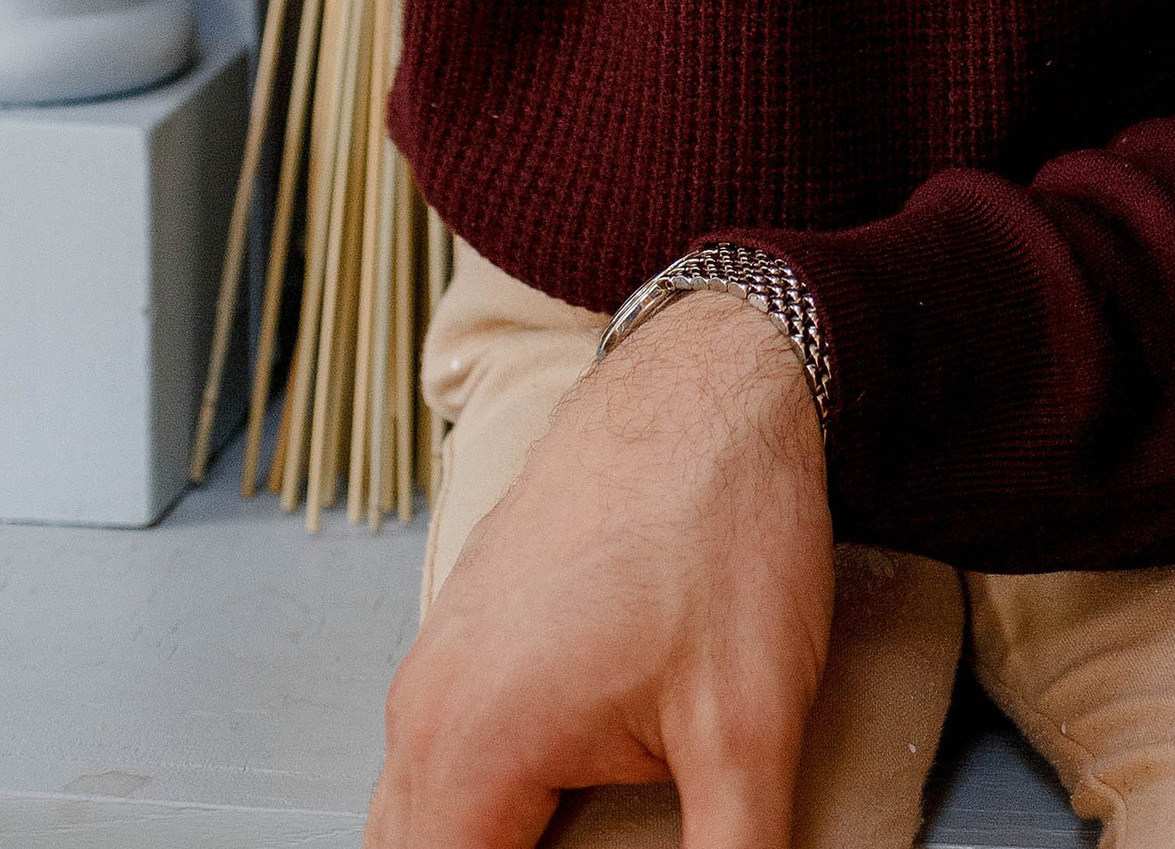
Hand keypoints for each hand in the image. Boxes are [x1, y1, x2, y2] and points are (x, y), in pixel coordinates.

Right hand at [366, 289, 831, 848]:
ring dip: (487, 835)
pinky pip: (451, 749)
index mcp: (471, 744)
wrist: (718, 373)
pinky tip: (568, 804)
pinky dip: (489, 799)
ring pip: (425, 811)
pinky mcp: (476, 626)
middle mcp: (428, 704)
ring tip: (580, 836)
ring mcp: (445, 657)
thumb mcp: (748, 731)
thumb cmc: (726, 522)